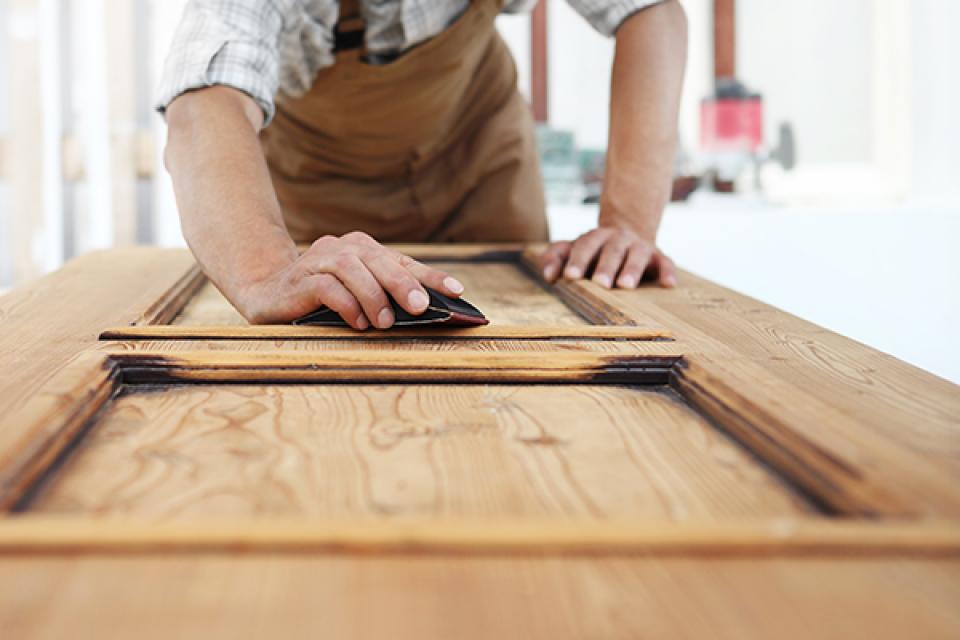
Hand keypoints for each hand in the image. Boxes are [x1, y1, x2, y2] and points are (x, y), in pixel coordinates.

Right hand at [237, 231, 463, 326]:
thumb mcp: (357, 297)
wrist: (265, 295)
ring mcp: (318, 260)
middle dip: (403, 283)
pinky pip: (325, 286)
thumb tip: (426, 313)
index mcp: (362, 249)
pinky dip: (345, 304)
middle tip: (420, 307)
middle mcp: (341, 248)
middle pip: (378, 259)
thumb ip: (385, 298)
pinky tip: (357, 323)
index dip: (430, 275)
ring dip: (372, 295)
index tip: (458, 291)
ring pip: (351, 268)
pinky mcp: (298, 280)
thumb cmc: (321, 300)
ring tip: (385, 323)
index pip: (402, 260)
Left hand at [539, 227, 676, 288]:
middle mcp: (619, 239)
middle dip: (606, 267)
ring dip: (632, 270)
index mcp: (596, 237)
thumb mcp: (572, 250)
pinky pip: (666, 263)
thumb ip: (555, 258)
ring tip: (626, 286)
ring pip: (637, 256)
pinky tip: (668, 284)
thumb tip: (548, 275)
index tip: (570, 275)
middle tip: (600, 284)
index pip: (585, 246)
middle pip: (612, 251)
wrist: (626, 236)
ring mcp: (639, 247)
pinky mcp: (659, 257)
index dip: (578, 260)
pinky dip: (667, 272)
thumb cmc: (593, 251)